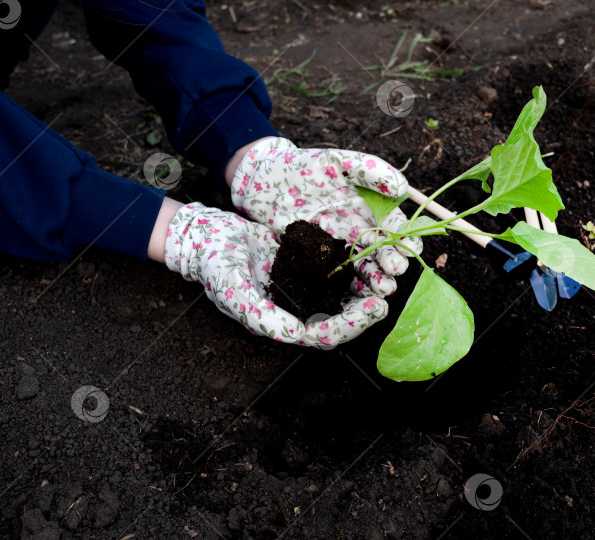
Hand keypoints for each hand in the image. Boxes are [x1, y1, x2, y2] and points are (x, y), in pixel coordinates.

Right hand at [164, 203, 387, 347]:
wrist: (206, 236)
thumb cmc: (215, 266)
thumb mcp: (234, 290)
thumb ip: (263, 315)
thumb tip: (295, 334)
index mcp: (281, 323)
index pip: (324, 334)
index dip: (351, 325)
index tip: (375, 309)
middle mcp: (294, 310)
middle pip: (338, 319)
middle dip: (364, 311)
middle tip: (387, 296)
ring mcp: (300, 289)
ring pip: (339, 296)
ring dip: (361, 290)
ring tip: (384, 279)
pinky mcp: (302, 267)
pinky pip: (331, 272)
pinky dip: (349, 268)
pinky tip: (366, 256)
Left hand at [229, 137, 422, 295]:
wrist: (267, 183)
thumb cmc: (306, 167)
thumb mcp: (338, 162)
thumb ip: (370, 170)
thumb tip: (401, 187)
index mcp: (372, 209)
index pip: (396, 227)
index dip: (406, 239)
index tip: (410, 248)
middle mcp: (362, 231)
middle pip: (384, 252)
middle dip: (393, 263)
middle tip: (394, 271)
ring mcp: (343, 249)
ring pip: (366, 268)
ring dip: (377, 280)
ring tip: (383, 289)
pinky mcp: (322, 263)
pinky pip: (340, 278)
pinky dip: (352, 288)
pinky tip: (359, 296)